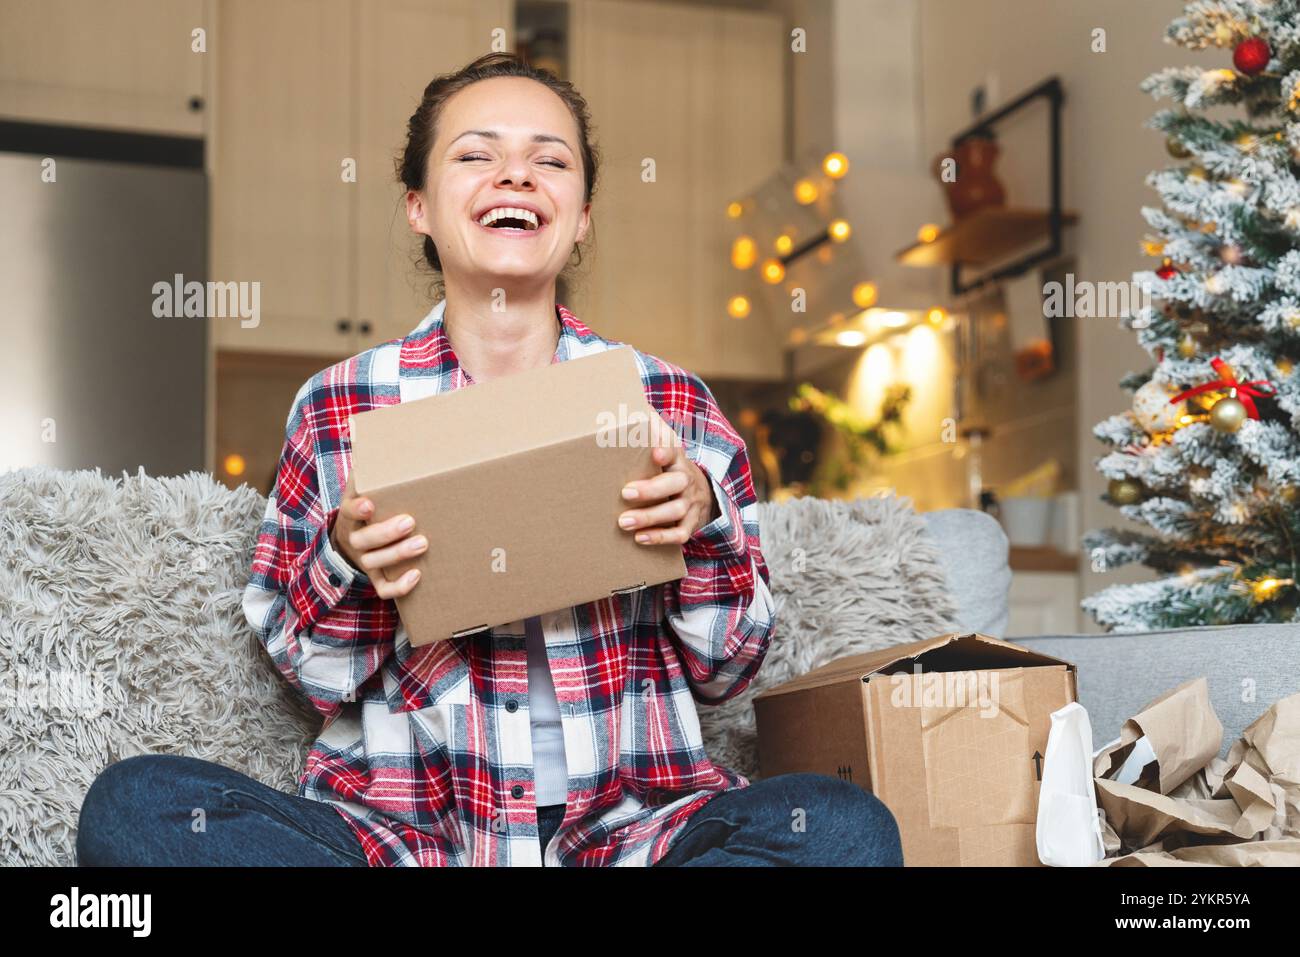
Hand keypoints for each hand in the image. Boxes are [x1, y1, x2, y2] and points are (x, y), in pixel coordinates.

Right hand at [330, 469, 425, 598]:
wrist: (352, 537)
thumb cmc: (366, 502)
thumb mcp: (362, 481)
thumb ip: (366, 458)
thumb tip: (358, 424)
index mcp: (351, 513)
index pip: (348, 511)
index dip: (357, 509)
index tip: (370, 502)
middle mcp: (355, 539)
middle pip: (364, 540)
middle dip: (386, 532)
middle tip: (410, 522)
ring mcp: (365, 560)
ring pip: (376, 563)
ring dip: (398, 555)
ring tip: (423, 543)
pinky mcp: (376, 577)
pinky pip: (383, 589)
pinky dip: (398, 587)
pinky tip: (417, 577)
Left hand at [617, 412, 720, 545]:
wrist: (702, 492)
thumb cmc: (670, 467)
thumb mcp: (665, 446)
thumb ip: (651, 427)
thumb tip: (628, 403)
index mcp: (678, 458)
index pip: (675, 451)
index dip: (667, 451)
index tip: (655, 453)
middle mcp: (687, 480)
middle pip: (675, 484)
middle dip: (650, 490)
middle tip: (625, 492)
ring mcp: (691, 503)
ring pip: (674, 511)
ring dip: (649, 517)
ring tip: (624, 522)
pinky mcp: (691, 524)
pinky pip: (680, 534)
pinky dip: (661, 538)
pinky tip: (640, 539)